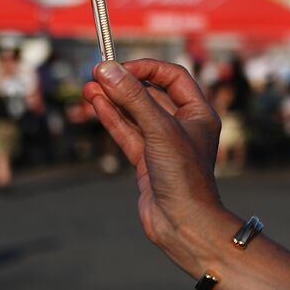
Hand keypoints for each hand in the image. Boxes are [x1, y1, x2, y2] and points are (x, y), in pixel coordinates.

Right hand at [82, 59, 223, 250]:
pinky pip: (127, 132)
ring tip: (89, 87)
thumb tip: (107, 69)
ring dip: (114, 99)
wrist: (182, 224)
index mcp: (200, 113)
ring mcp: (164, 143)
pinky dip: (112, 118)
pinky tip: (96, 104)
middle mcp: (184, 125)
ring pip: (135, 114)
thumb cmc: (183, 176)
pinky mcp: (147, 161)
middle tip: (98, 73)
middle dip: (125, 83)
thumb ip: (133, 98)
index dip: (147, 68)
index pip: (173, 77)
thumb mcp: (159, 129)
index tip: (120, 66)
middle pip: (151, 94)